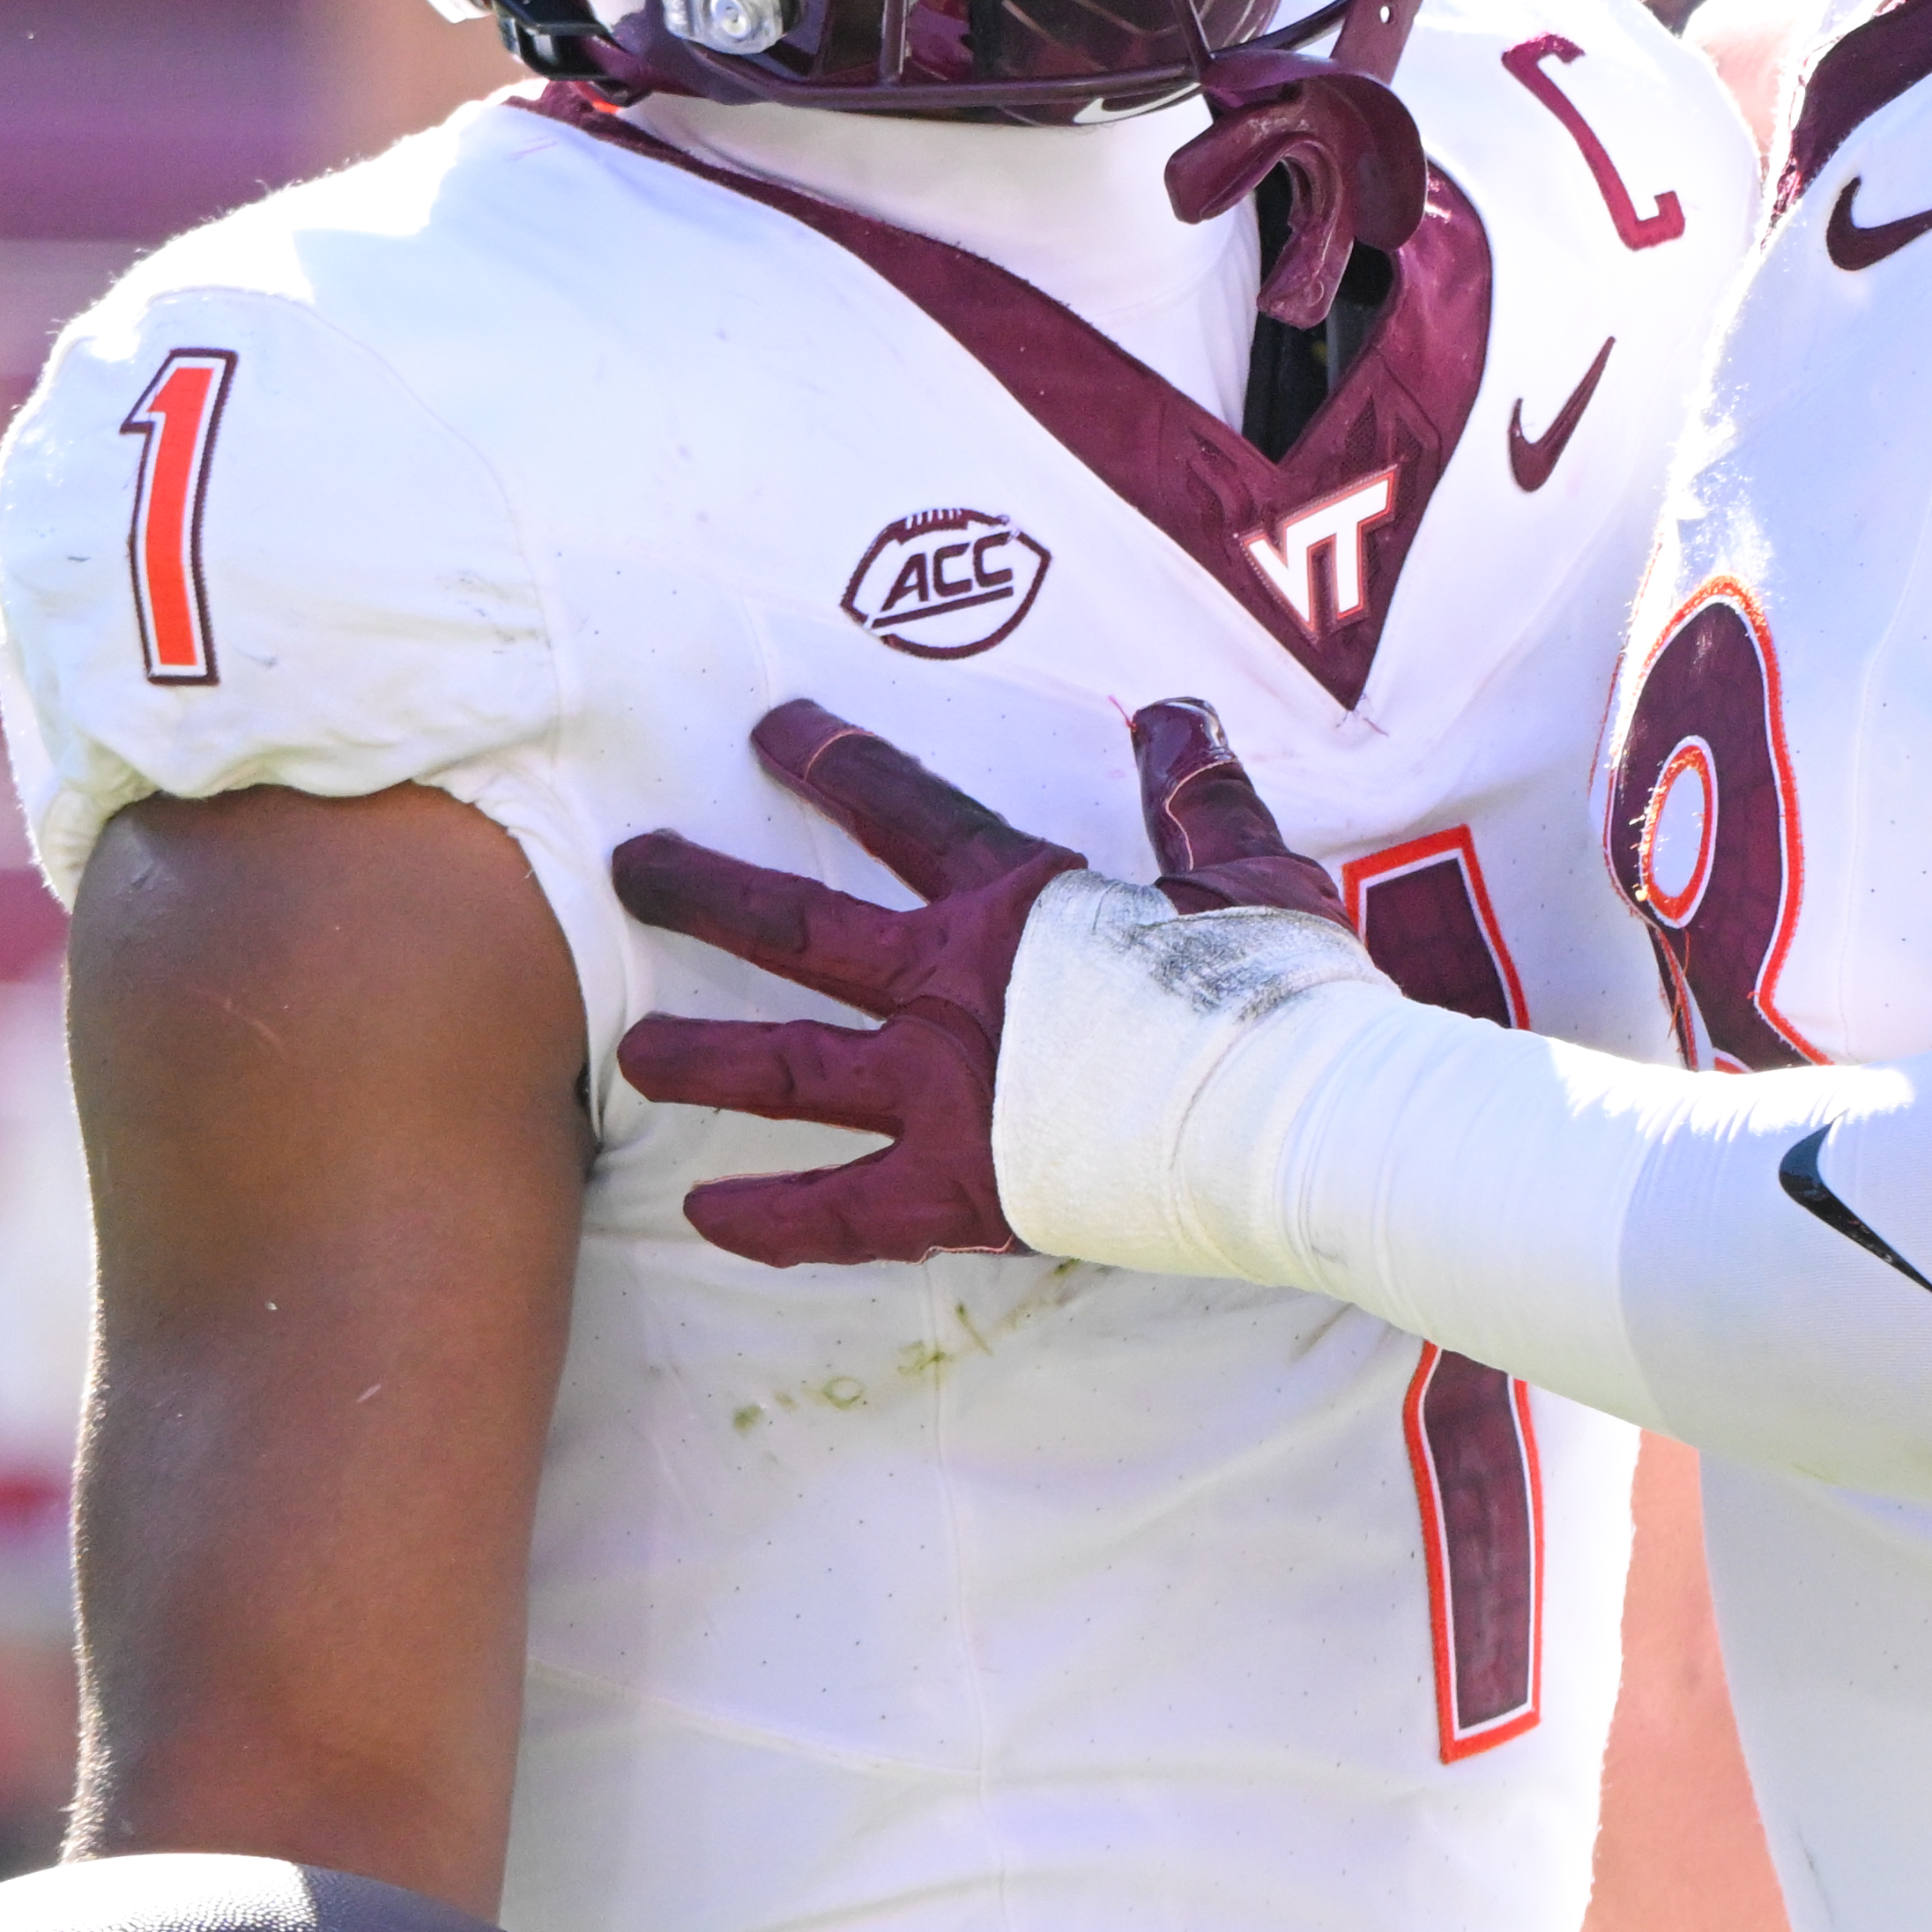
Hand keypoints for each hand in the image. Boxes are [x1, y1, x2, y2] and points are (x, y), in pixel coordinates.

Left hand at [611, 702, 1339, 1264]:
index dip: (831, 760)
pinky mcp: (962, 1191)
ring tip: (628, 1053)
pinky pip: (841, 1213)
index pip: (904, 809)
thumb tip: (1177, 713)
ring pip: (788, 1068)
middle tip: (631, 865)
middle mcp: (954, 987)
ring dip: (701, 1056)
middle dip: (704, 891)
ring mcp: (946, 1091)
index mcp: (1018, 903)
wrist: (1303, 1120)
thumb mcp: (1248, 871)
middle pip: (799, 928)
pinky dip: (771, 1219)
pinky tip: (702, 1217)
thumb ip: (1196, 793)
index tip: (766, 729)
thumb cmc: (1284, 995)